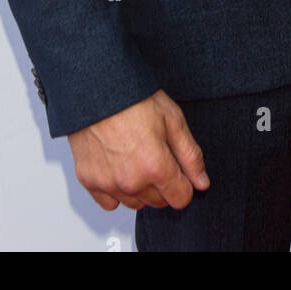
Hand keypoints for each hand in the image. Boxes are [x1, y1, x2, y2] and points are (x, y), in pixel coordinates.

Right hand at [68, 88, 209, 211]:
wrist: (98, 85)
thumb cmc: (134, 98)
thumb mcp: (173, 119)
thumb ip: (190, 156)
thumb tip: (202, 183)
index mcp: (155, 166)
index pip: (181, 198)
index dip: (183, 183)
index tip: (177, 169)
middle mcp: (131, 181)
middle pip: (158, 202)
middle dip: (162, 184)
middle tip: (154, 155)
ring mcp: (108, 183)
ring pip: (135, 203)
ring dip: (139, 188)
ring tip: (135, 157)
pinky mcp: (88, 180)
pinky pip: (109, 202)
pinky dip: (115, 191)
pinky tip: (118, 167)